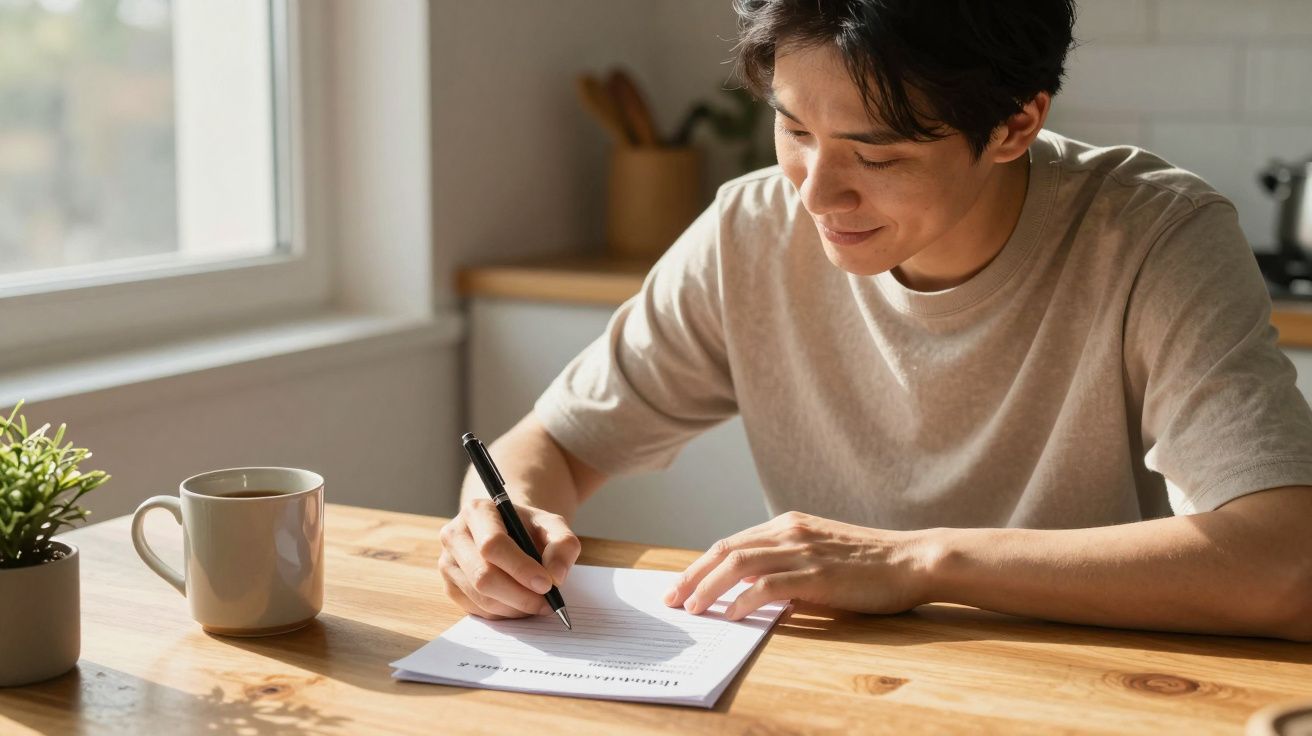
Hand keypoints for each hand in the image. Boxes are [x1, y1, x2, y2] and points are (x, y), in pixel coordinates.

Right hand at [438, 498, 580, 619]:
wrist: (510, 532)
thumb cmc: (529, 528)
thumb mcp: (552, 525)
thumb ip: (563, 545)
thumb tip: (555, 577)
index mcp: (477, 511)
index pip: (493, 544)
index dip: (520, 568)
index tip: (547, 584)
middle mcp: (455, 535)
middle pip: (483, 576)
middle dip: (520, 595)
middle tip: (547, 602)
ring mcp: (448, 563)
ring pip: (481, 598)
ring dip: (515, 607)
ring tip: (538, 602)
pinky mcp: (450, 587)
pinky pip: (477, 610)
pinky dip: (504, 613)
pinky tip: (520, 603)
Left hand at [663, 511, 932, 620]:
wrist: (913, 560)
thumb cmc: (870, 563)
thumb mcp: (820, 553)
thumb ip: (787, 562)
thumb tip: (751, 588)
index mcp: (788, 524)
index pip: (731, 543)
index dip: (700, 566)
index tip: (680, 586)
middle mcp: (789, 531)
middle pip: (725, 550)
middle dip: (692, 576)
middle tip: (672, 600)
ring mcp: (803, 551)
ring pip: (739, 564)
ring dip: (709, 588)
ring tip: (693, 609)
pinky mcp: (817, 573)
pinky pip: (768, 585)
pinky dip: (743, 600)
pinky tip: (731, 615)